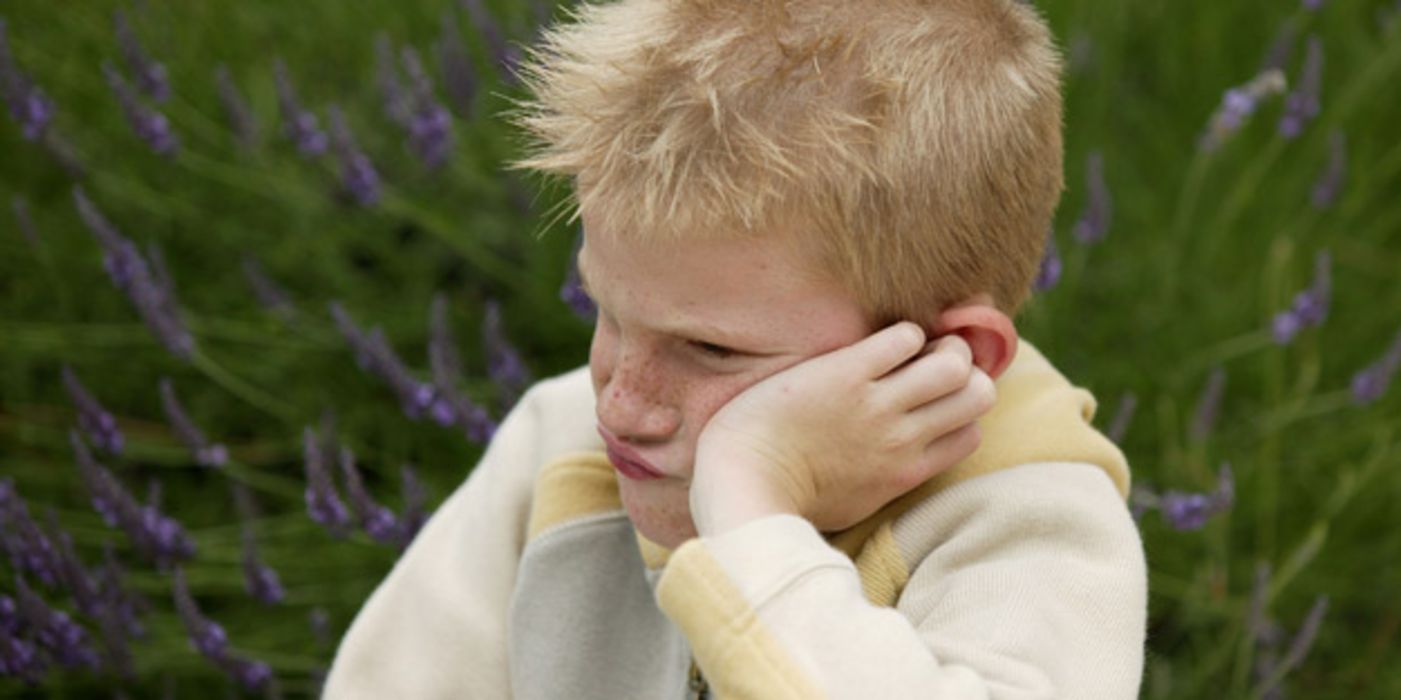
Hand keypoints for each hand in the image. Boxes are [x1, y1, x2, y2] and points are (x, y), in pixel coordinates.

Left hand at [689, 322, 996, 536]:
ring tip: (914, 347)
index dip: (961, 410)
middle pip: (978, 395)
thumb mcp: (853, 503)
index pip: (971, 434)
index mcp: (906, 471)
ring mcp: (876, 405)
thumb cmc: (788, 499)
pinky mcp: (845, 373)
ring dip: (941, 345)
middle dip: (964, 373)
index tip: (936, 398)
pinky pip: (902, 338)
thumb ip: (886, 480)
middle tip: (933, 363)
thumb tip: (902, 461)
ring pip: (952, 364)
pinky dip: (902, 333)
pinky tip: (879, 342)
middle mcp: (902, 439)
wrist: (744, 483)